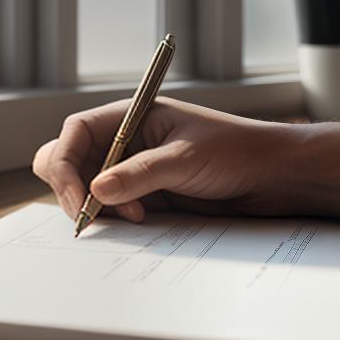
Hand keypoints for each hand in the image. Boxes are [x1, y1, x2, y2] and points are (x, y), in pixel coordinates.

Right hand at [31, 98, 301, 222]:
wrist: (273, 176)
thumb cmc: (236, 151)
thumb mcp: (186, 159)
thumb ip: (140, 174)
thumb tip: (97, 191)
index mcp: (129, 116)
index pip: (75, 133)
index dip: (66, 164)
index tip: (80, 199)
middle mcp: (124, 141)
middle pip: (70, 160)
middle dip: (71, 188)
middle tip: (90, 216)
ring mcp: (132, 169)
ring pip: (87, 187)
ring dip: (96, 207)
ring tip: (132, 218)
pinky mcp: (145, 195)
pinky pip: (112, 207)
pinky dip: (114, 218)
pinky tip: (141, 222)